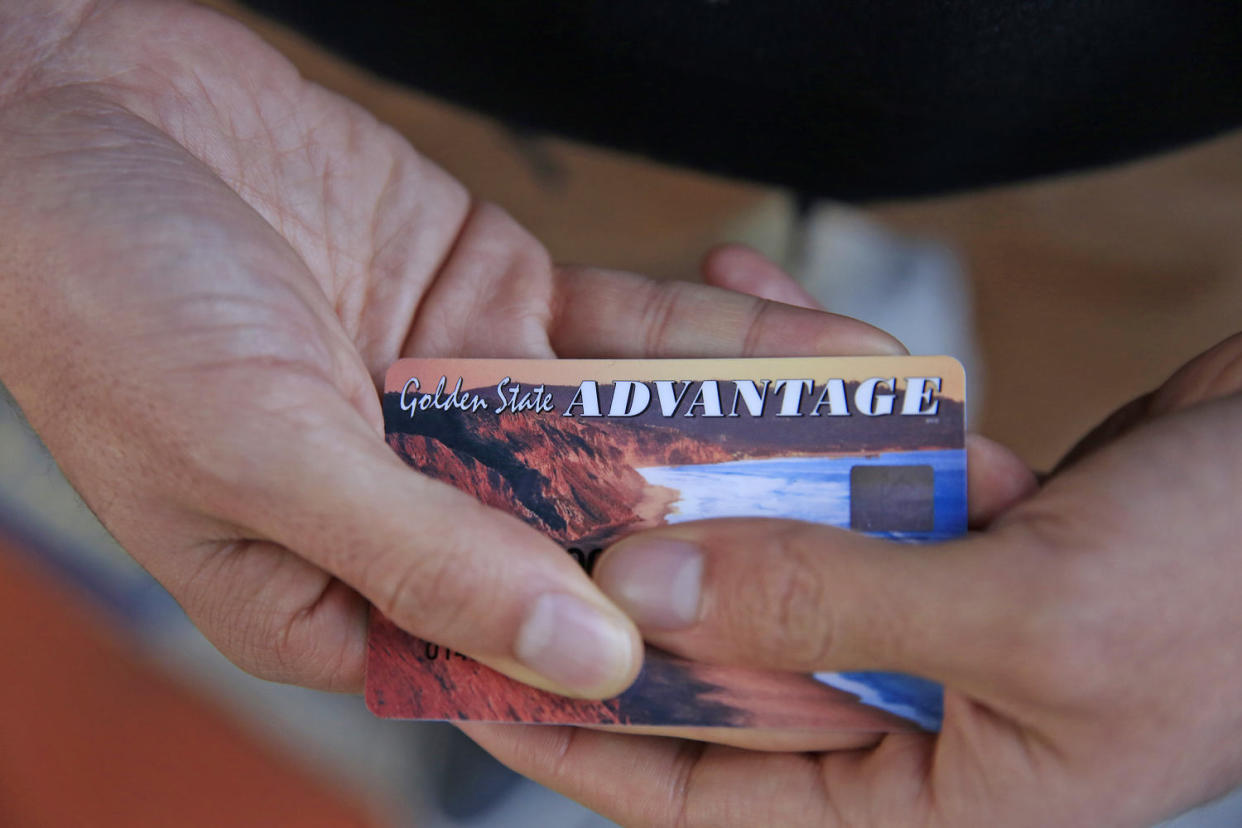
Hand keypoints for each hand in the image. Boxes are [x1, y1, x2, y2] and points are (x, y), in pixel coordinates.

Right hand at [0, 2, 902, 695]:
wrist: (72, 114)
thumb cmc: (106, 307)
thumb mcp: (259, 457)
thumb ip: (425, 561)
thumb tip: (580, 660)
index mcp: (335, 591)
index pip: (509, 657)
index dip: (639, 665)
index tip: (769, 658)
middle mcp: (414, 506)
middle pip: (592, 541)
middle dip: (724, 538)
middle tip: (860, 541)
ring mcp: (459, 401)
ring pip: (623, 432)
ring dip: (739, 430)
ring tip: (869, 437)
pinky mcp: (485, 303)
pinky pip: (612, 333)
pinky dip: (697, 337)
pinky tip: (792, 348)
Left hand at [466, 270, 1241, 824]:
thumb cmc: (1231, 593)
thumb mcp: (1025, 620)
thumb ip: (829, 604)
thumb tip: (654, 590)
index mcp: (924, 797)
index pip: (705, 793)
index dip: (583, 741)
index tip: (480, 675)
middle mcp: (910, 712)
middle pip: (726, 659)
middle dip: (636, 584)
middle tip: (525, 514)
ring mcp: (926, 613)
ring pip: (778, 549)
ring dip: (711, 469)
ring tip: (618, 394)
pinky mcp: (949, 529)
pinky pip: (843, 473)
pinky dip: (801, 403)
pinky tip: (747, 316)